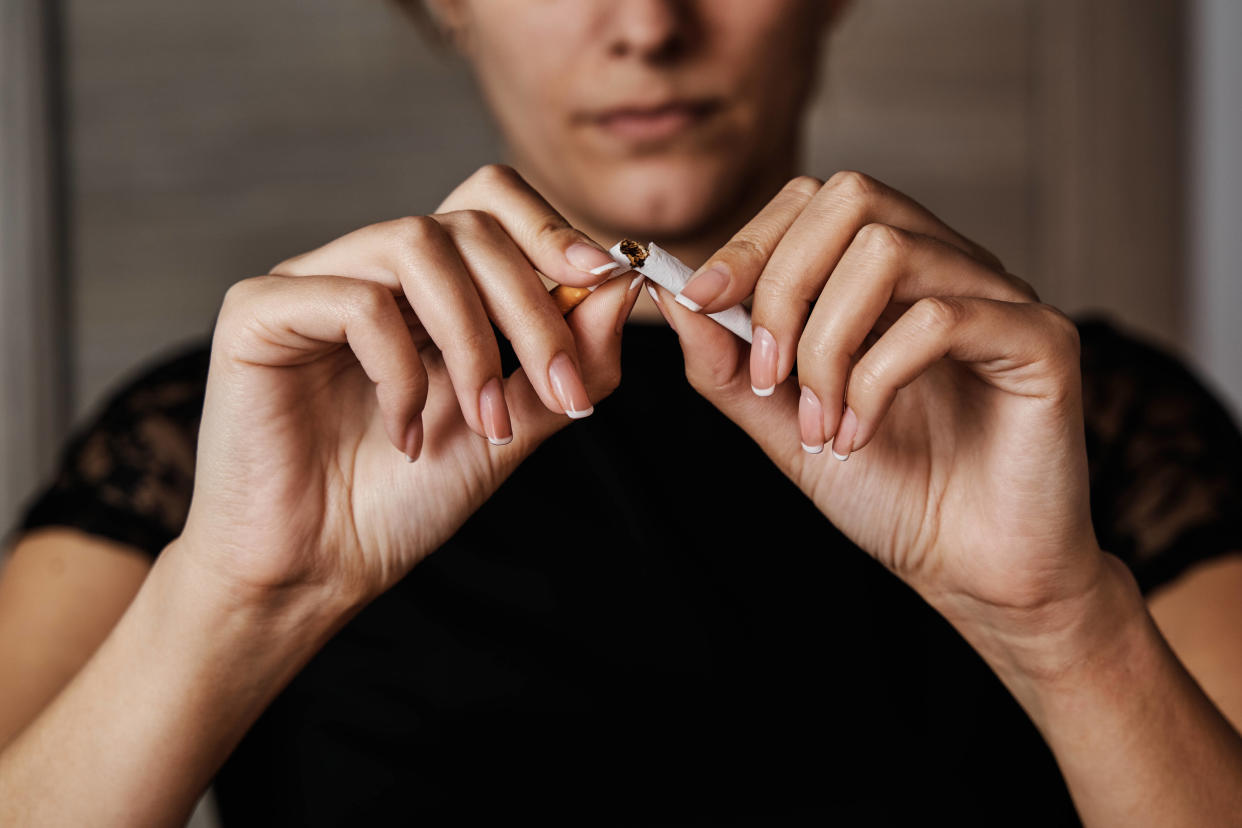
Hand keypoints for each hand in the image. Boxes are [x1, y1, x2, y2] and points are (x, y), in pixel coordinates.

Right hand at [180, 164, 642, 608]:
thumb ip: (567, 362)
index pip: (490, 204)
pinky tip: (406, 435)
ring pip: (415, 244)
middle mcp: (369, 270)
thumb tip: (622, 288)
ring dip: (472, 337)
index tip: (605, 280)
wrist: (319, 571)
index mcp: (426, 288)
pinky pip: (354, 302)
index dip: (551, 231)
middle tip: (559, 389)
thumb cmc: (405, 501)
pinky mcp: (258, 313)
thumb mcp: (513, 427)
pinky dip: (401, 371)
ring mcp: (310, 283)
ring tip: (483, 421)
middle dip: (531, 306)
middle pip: (466, 224)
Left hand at [652, 172, 1105, 663]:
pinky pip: (942, 317)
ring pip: (888, 251)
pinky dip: (876, 380)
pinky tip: (861, 436)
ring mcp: (997, 297)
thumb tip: (675, 298)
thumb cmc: (890, 494)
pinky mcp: (1041, 340)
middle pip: (852, 197)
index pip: (815, 201)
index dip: (749, 243)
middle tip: (771, 377)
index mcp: (890, 278)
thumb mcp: (783, 426)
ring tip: (820, 425)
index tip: (702, 304)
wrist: (971, 572)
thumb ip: (731, 364)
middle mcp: (947, 268)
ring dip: (827, 345)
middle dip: (783, 285)